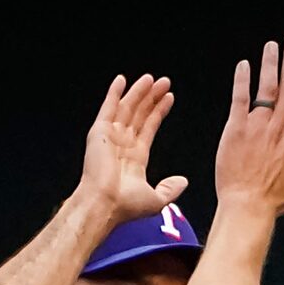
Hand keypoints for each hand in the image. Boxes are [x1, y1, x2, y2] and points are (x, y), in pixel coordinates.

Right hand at [80, 74, 187, 226]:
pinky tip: (122, 80)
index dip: (159, 112)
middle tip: (164, 82)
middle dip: (152, 98)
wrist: (105, 204)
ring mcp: (111, 136)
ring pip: (127, 108)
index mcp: (135, 158)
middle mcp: (123, 145)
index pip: (149, 128)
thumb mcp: (157, 200)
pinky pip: (108, 108)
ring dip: (139, 92)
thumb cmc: (126, 206)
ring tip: (151, 78)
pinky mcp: (100, 132)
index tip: (168, 98)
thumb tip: (183, 181)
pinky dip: (114, 93)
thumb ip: (171, 189)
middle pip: (140, 114)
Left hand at [215, 35, 283, 219]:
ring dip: (270, 64)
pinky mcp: (235, 130)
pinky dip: (242, 81)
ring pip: (266, 88)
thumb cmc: (274, 202)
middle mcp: (278, 129)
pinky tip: (245, 65)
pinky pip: (240, 99)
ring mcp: (256, 127)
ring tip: (272, 45)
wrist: (246, 208)